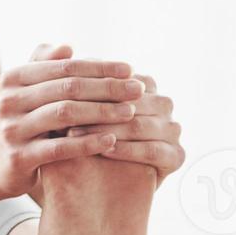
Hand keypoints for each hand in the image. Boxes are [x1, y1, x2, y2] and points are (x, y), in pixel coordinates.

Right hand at [0, 45, 144, 199]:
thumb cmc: (20, 121)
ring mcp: (11, 129)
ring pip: (65, 115)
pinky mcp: (18, 158)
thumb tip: (67, 47)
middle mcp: (8, 100)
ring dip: (102, 112)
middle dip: (107, 87)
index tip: (130, 69)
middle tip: (138, 89)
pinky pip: (60, 148)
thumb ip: (45, 67)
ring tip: (130, 113)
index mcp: (13, 78)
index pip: (65, 67)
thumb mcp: (25, 91)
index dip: (99, 67)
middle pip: (68, 88)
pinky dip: (88, 142)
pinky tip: (111, 140)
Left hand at [66, 71, 183, 188]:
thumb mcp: (70, 106)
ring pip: (140, 124)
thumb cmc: (76, 138)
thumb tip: (62, 47)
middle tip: (64, 117)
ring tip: (75, 135)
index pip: (119, 80)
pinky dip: (127, 149)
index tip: (58, 92)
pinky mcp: (177, 155)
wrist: (91, 187)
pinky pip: (153, 150)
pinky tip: (104, 151)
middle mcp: (162, 104)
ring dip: (107, 129)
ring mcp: (173, 129)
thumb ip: (67, 75)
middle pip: (131, 101)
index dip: (88, 86)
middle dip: (96, 109)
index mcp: (143, 85)